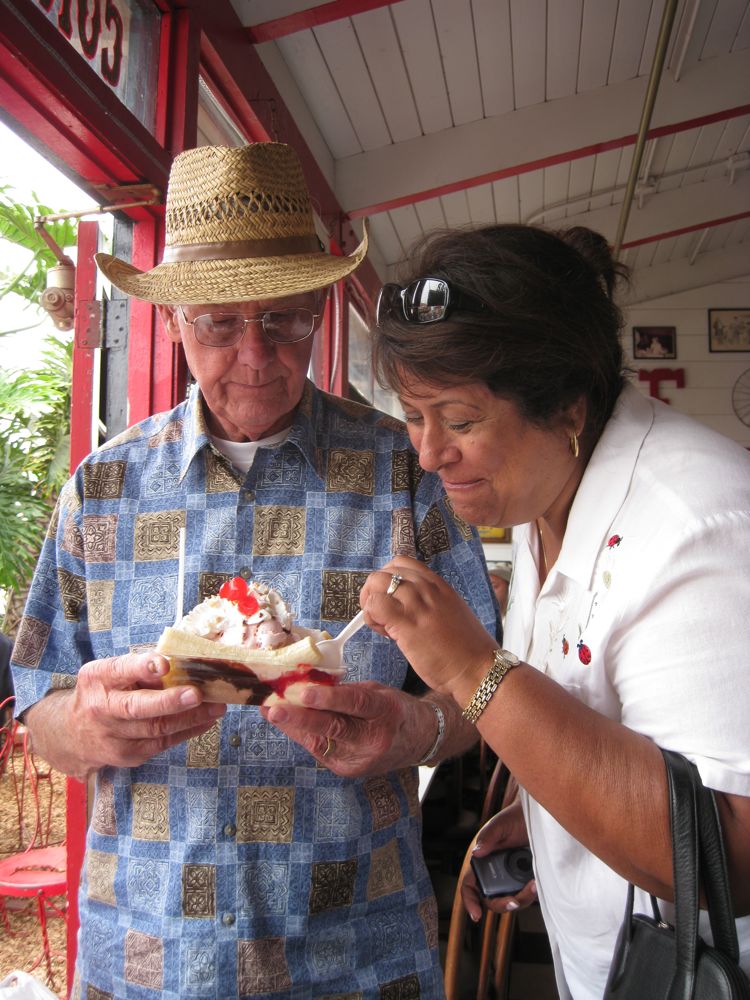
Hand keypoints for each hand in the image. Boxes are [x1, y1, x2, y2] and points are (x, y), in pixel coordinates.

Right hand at [27, 652, 225, 778]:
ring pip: (156, 729)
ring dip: (191, 717)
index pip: (120, 671)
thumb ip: (141, 668)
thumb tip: (184, 661)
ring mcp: (113, 736)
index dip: (142, 667)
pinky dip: (188, 731)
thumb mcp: (112, 673)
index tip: (164, 663)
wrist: (72, 734)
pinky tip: (206, 720)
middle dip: (170, 701)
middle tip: (197, 694)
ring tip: (216, 706)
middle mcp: (101, 708)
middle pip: (137, 708)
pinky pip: (163, 743)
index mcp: (97, 679)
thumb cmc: (104, 693)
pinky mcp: (128, 755)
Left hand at [261, 680, 436, 775]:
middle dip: (300, 718)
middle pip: (334, 728)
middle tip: (275, 708)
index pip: (356, 704)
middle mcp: (374, 740)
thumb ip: (346, 691)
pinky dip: (304, 735)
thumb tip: (309, 684)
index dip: (329, 698)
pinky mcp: (349, 771)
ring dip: (294, 726)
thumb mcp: (377, 691)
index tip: (304, 692)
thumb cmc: (396, 710)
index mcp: (385, 711)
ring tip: (271, 712)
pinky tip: (288, 723)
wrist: (419, 740)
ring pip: (321, 742)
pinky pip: (321, 750)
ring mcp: (361, 760)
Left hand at [359, 556, 496, 695]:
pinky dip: (372, 618)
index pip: (401, 563)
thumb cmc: (466, 650)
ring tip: (385, 626)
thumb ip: (429, 604)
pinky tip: (387, 634)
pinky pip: (374, 606)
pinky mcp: (407, 623)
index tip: (393, 601)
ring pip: (375, 584)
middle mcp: (427, 588)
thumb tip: (405, 607)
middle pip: (384, 571)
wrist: (478, 669)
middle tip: (383, 616)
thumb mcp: (450, 613)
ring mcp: (417, 603)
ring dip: (371, 605)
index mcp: (438, 585)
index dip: (389, 580)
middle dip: (375, 592)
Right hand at [461, 800, 536, 918]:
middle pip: (492, 900)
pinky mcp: (528, 879)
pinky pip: (528, 895)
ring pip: (512, 900)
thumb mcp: (499, 825)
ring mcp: (512, 879)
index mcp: (482, 862)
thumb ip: (487, 837)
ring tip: (532, 885)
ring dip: (522, 899)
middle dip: (503, 904)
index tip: (477, 915)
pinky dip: (532, 894)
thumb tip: (477, 853)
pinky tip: (536, 884)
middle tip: (515, 901)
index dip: (470, 902)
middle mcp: (495, 874)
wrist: (537, 816)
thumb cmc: (514, 818)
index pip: (469, 886)